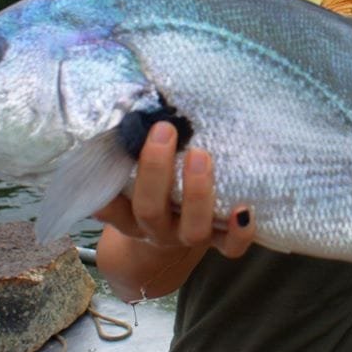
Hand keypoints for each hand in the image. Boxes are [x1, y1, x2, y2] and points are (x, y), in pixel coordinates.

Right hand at [94, 121, 255, 300]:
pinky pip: (231, 248)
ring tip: (200, 155)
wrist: (171, 237)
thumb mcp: (135, 175)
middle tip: (164, 129)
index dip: (107, 187)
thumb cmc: (153, 190)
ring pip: (192, 229)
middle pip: (149, 210)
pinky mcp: (220, 242)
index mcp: (128, 214)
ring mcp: (188, 237)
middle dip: (155, 169)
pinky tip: (244, 209)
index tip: (116, 146)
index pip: (108, 206)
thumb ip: (131, 150)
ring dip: (196, 194)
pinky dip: (240, 233)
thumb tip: (137, 103)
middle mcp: (156, 229)